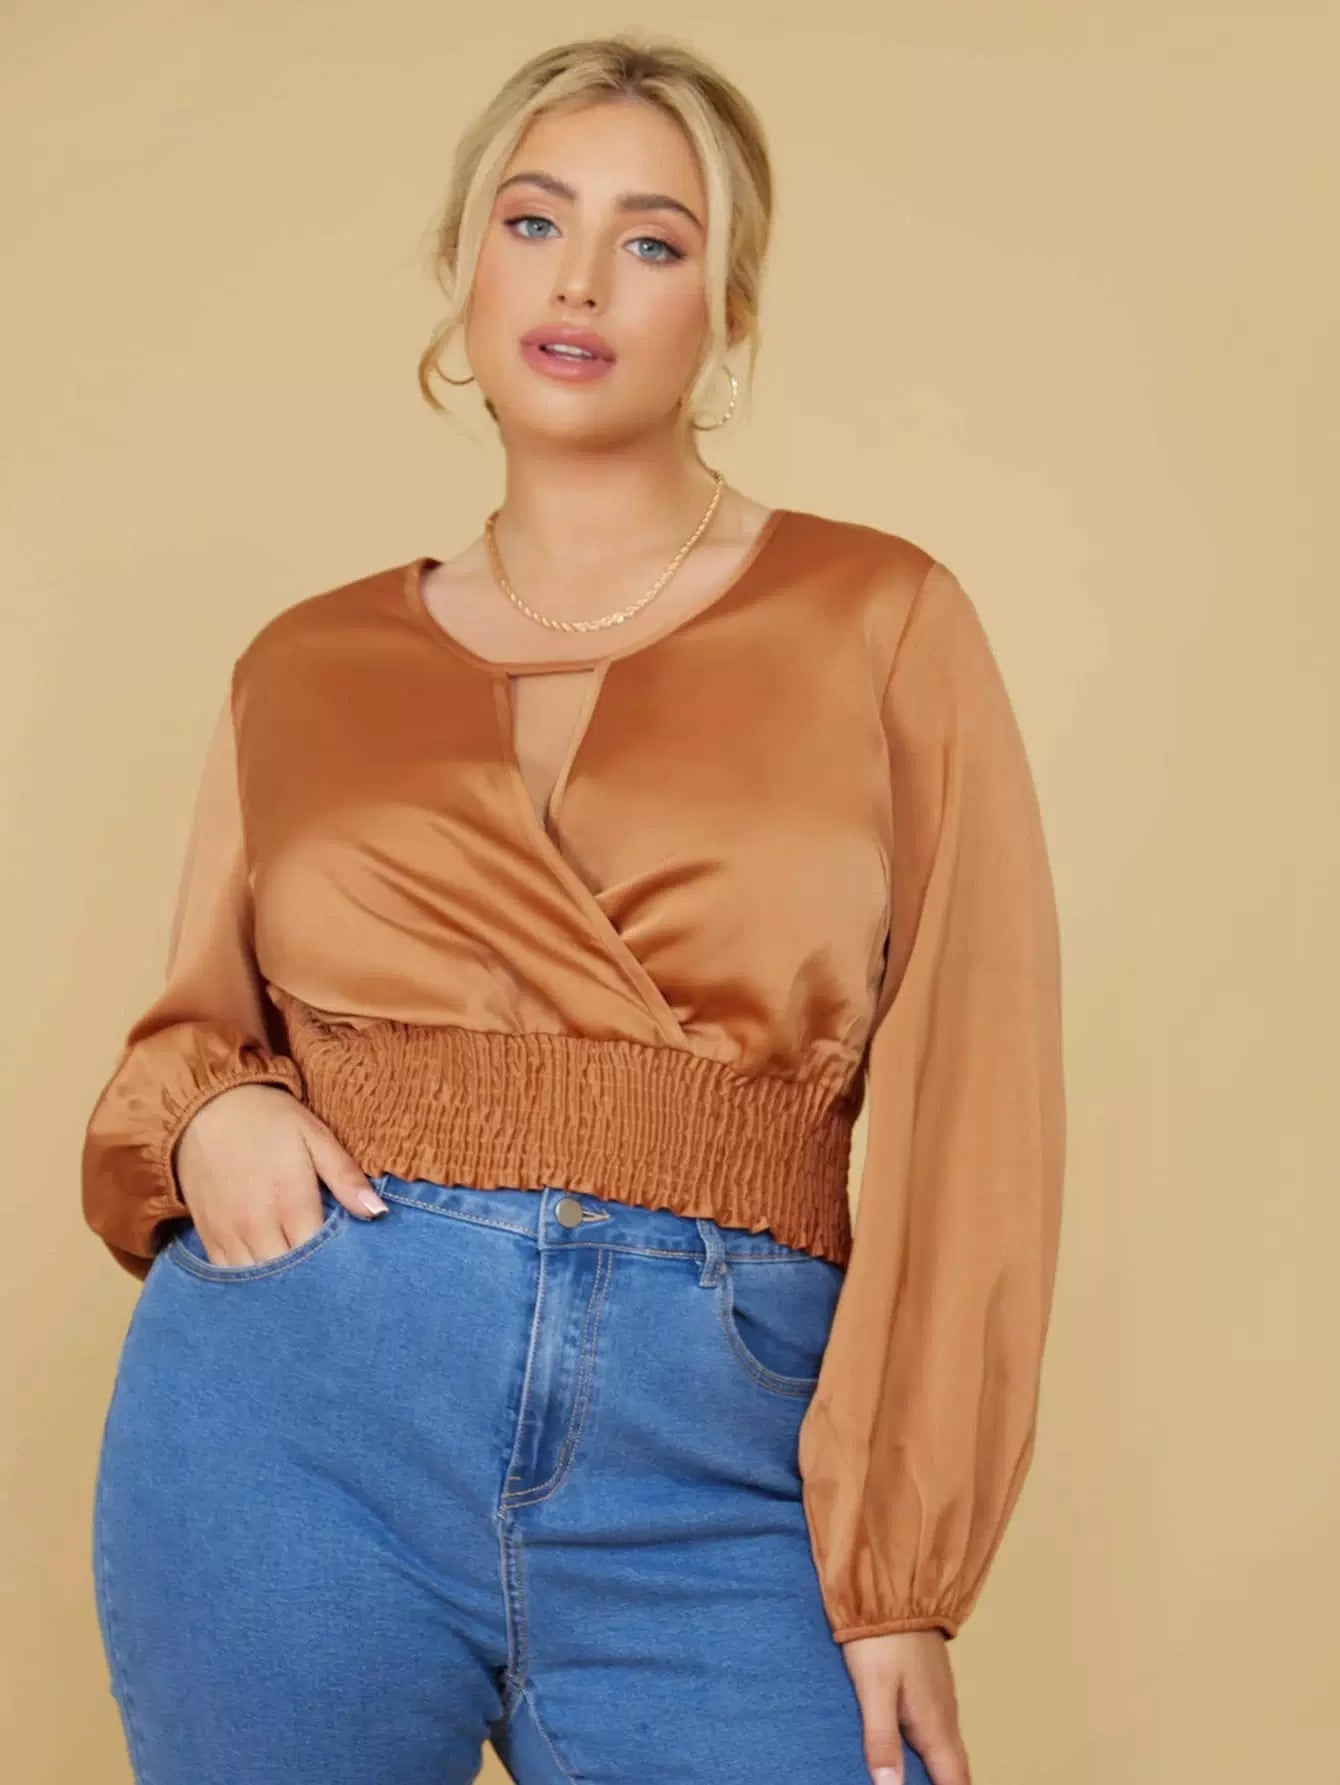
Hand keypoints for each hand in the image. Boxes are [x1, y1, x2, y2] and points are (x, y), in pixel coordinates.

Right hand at [171, 1083, 388, 1266]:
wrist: (204, 1106)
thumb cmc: (268, 1119)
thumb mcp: (314, 1136)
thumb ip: (345, 1176)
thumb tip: (378, 1212)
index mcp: (291, 1200)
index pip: (319, 1255)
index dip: (336, 1265)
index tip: (350, 1267)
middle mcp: (257, 1224)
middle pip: (289, 1276)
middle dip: (310, 1281)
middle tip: (329, 1281)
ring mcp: (228, 1232)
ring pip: (257, 1282)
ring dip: (279, 1286)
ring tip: (300, 1285)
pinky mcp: (207, 1235)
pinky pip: (228, 1275)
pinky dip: (248, 1282)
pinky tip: (266, 1278)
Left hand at [842, 1629, 970, 1784]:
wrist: (894, 1587)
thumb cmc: (882, 1641)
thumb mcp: (874, 1690)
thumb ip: (882, 1741)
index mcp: (933, 1724)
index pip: (954, 1780)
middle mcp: (945, 1715)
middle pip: (956, 1767)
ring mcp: (941, 1696)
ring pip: (949, 1746)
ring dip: (944, 1769)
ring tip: (929, 1779)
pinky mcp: (932, 1681)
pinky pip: (940, 1727)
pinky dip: (935, 1748)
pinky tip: (920, 1748)